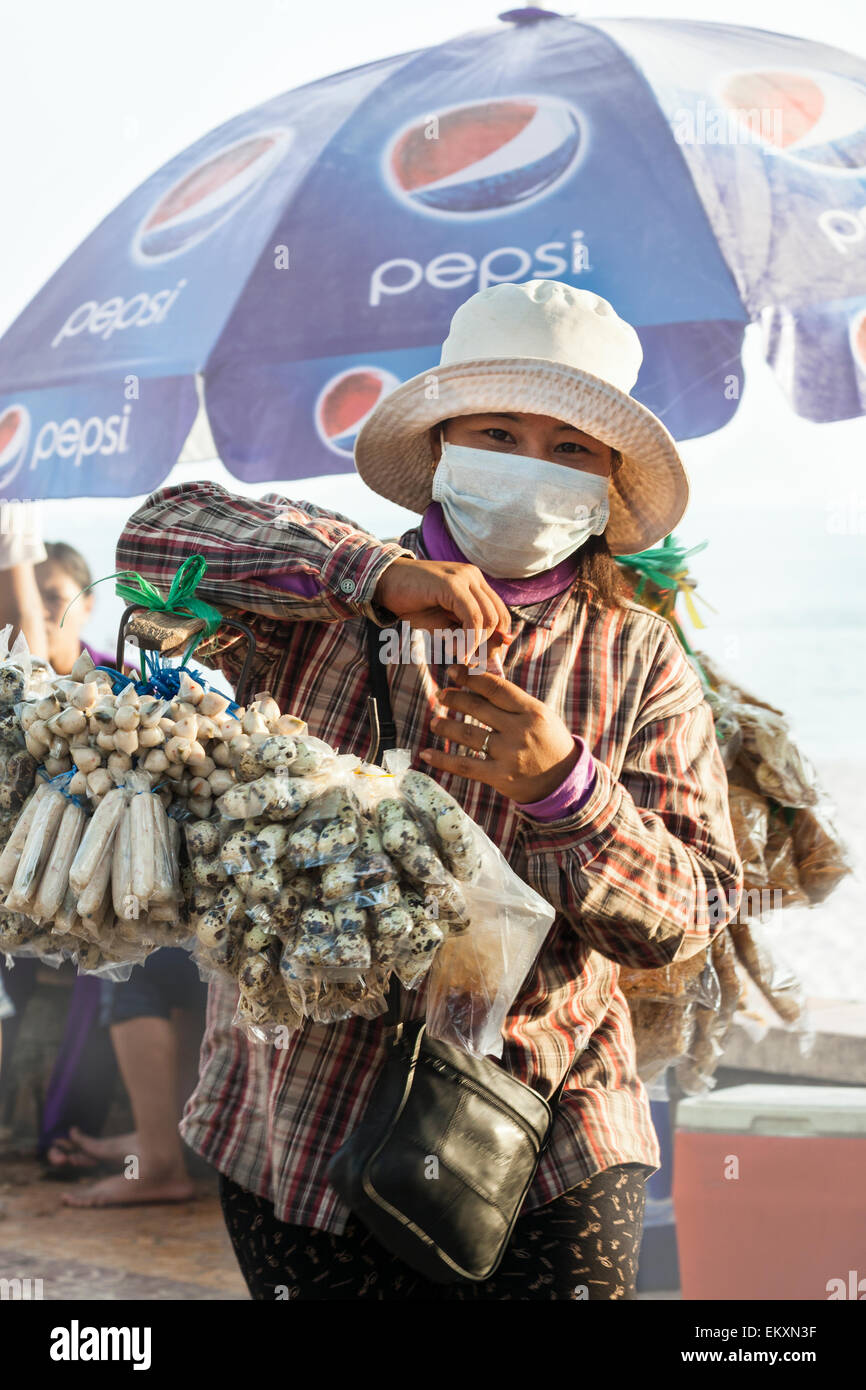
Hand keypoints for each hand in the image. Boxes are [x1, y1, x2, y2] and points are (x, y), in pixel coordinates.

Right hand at [374, 558, 510, 661]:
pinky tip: (458, 652)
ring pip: (488, 618)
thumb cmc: (412, 604)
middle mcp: (474, 577)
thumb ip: (465, 633)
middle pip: (498, 617)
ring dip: (477, 645)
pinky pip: (472, 617)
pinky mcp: (452, 584)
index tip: (486, 660)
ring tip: (460, 656)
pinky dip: (469, 640)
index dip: (498, 640)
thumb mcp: (444, 623)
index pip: (500, 614)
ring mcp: (464, 577)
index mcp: (475, 583)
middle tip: (473, 663)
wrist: (384, 583)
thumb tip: (486, 656)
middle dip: (490, 646)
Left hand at [420, 665, 578, 802]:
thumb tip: (473, 686)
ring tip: (434, 722)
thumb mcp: (538, 716)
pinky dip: (442, 760)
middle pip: (478, 708)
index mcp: (531, 711)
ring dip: (445, 726)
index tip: (453, 672)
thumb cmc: (547, 742)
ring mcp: (509, 754)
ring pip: (467, 735)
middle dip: (454, 698)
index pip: (495, 688)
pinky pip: (465, 766)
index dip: (470, 677)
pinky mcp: (499, 776)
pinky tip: (426, 754)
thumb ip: (511, 703)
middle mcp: (520, 730)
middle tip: (441, 695)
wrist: (565, 781)